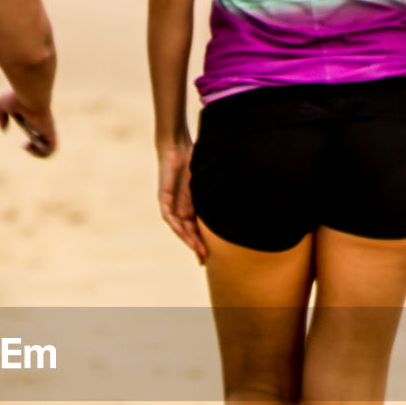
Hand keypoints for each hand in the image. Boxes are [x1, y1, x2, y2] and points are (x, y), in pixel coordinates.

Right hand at [0, 91, 55, 157]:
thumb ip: (0, 116)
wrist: (30, 94)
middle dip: (36, 148)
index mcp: (35, 119)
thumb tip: (4, 129)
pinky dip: (41, 154)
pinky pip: (52, 149)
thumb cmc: (17, 97)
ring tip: (27, 146)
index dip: (33, 141)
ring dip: (38, 153)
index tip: (23, 143)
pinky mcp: (51, 132)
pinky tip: (29, 146)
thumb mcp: (2, 105)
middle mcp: (43, 125)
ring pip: (50, 148)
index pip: (38, 133)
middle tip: (26, 145)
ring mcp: (48, 129)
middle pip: (45, 142)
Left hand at [157, 142, 205, 262]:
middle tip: (204, 259)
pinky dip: (175, 225)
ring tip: (196, 249)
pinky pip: (168, 215)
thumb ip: (216, 192)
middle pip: (188, 232)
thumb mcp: (209, 181)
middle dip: (196, 245)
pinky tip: (181, 233)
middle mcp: (181, 208)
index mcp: (192, 206)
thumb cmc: (194, 159)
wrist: (177, 145)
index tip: (212, 255)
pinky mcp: (164, 197)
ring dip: (187, 239)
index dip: (204, 241)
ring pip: (178, 227)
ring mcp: (171, 204)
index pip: (197, 228)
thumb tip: (241, 196)